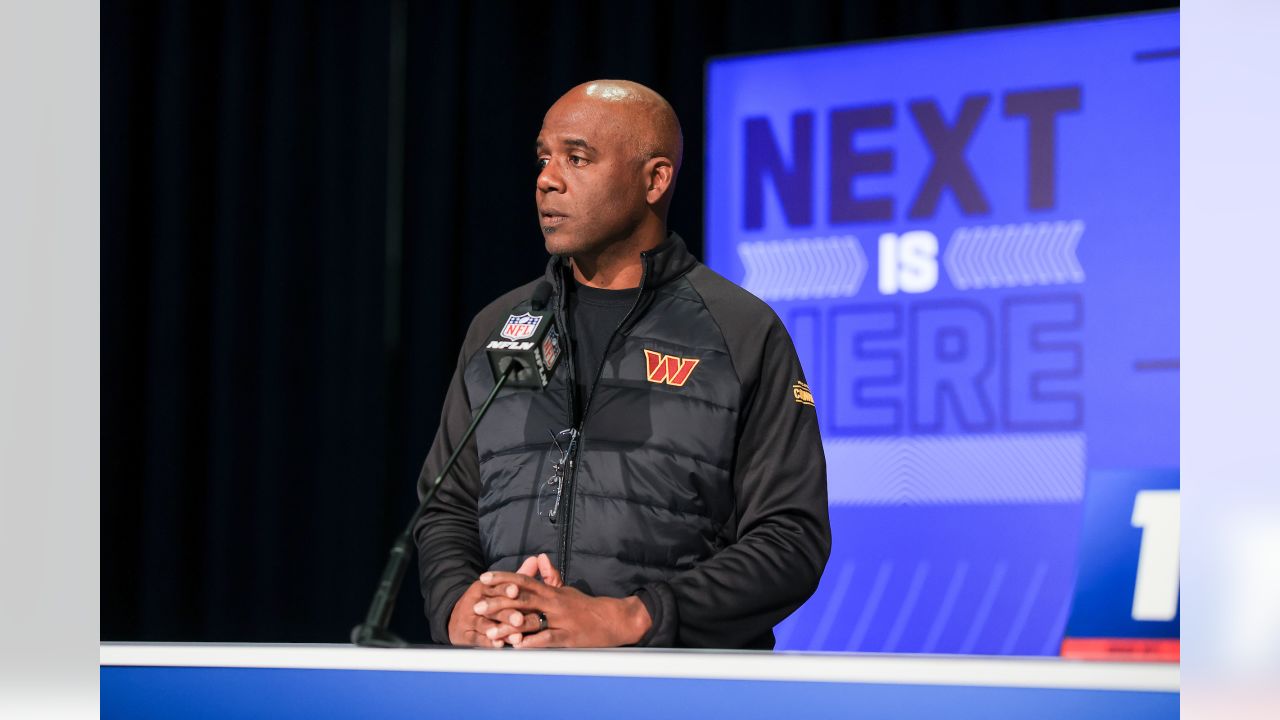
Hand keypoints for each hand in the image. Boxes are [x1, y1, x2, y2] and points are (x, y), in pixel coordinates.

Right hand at [447, 556, 539, 647]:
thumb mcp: (500, 588)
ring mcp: (468, 619)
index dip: (505, 589)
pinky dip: (489, 642)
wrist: (458, 619)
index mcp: (483, 587)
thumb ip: (519, 576)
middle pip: (492, 607)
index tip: (516, 590)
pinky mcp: (465, 635)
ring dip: (500, 630)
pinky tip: (499, 645)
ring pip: (485, 624)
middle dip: (507, 613)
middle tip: (520, 619)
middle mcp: (474, 602)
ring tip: (515, 636)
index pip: (495, 587)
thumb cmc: (487, 602)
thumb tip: (536, 559)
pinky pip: (477, 639)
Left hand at [474, 554, 651, 647]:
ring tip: (490, 632)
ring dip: (509, 627)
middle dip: (497, 603)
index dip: (502, 579)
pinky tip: (519, 646)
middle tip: (476, 606)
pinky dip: (534, 642)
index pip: (523, 581)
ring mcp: (561, 620)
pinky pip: (549, 639)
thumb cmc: (585, 606)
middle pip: (522, 599)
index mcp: (551, 591)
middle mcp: (554, 603)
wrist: (612, 620)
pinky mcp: (569, 637)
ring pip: (531, 621)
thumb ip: (551, 575)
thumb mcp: (566, 589)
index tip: (483, 579)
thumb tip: (539, 558)